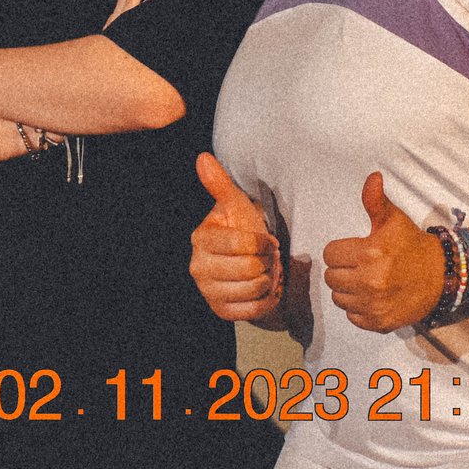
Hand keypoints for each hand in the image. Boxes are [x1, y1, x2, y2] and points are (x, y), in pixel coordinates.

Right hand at [189, 153, 282, 322]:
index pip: (243, 245)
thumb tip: (203, 157)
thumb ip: (219, 183)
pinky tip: (263, 289)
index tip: (264, 241)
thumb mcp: (235, 205)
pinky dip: (267, 299)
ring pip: (255, 289)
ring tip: (265, 272)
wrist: (245, 265)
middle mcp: (198, 267)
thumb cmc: (241, 231)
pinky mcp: (221, 311)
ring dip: (269, 280)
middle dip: (268, 263)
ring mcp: (208, 291)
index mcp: (200, 239)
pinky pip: (255, 309)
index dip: (263, 243)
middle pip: (251, 269)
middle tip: (266, 258)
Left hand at [321, 172, 444, 331]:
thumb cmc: (413, 245)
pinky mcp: (381, 323)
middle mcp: (370, 281)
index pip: (329, 254)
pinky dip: (358, 309)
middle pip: (331, 277)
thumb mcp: (393, 220)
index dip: (340, 251)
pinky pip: (352, 317)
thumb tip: (372, 177)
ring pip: (339, 298)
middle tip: (360, 266)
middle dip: (342, 270)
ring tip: (366, 282)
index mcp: (369, 253)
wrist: (444, 275)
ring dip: (348, 291)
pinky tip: (373, 298)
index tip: (356, 251)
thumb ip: (375, 200)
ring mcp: (375, 304)